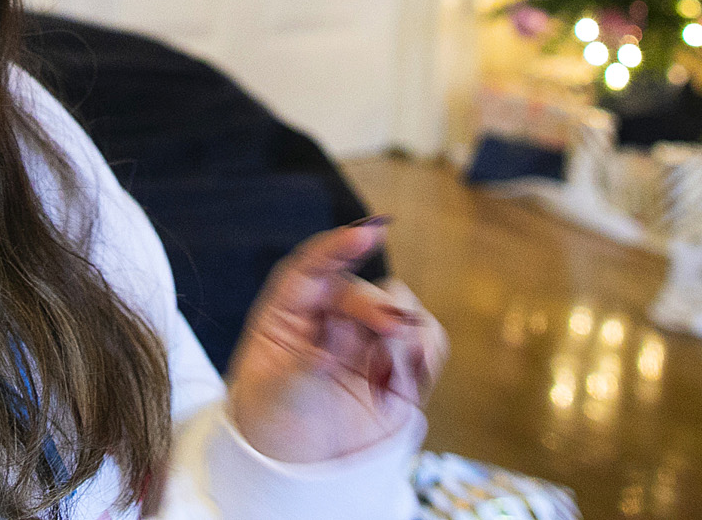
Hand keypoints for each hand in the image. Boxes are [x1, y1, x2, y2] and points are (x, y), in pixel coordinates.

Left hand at [223, 220, 445, 464]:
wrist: (300, 468)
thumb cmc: (275, 421)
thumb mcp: (279, 393)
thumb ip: (308, 362)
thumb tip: (339, 330)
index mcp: (288, 311)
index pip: (312, 266)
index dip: (338, 245)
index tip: (366, 232)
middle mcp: (331, 316)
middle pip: (361, 290)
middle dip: (376, 304)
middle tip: (389, 327)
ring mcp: (368, 340)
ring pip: (400, 308)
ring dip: (403, 328)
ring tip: (391, 368)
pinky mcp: (400, 367)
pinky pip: (426, 341)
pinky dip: (425, 351)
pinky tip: (411, 376)